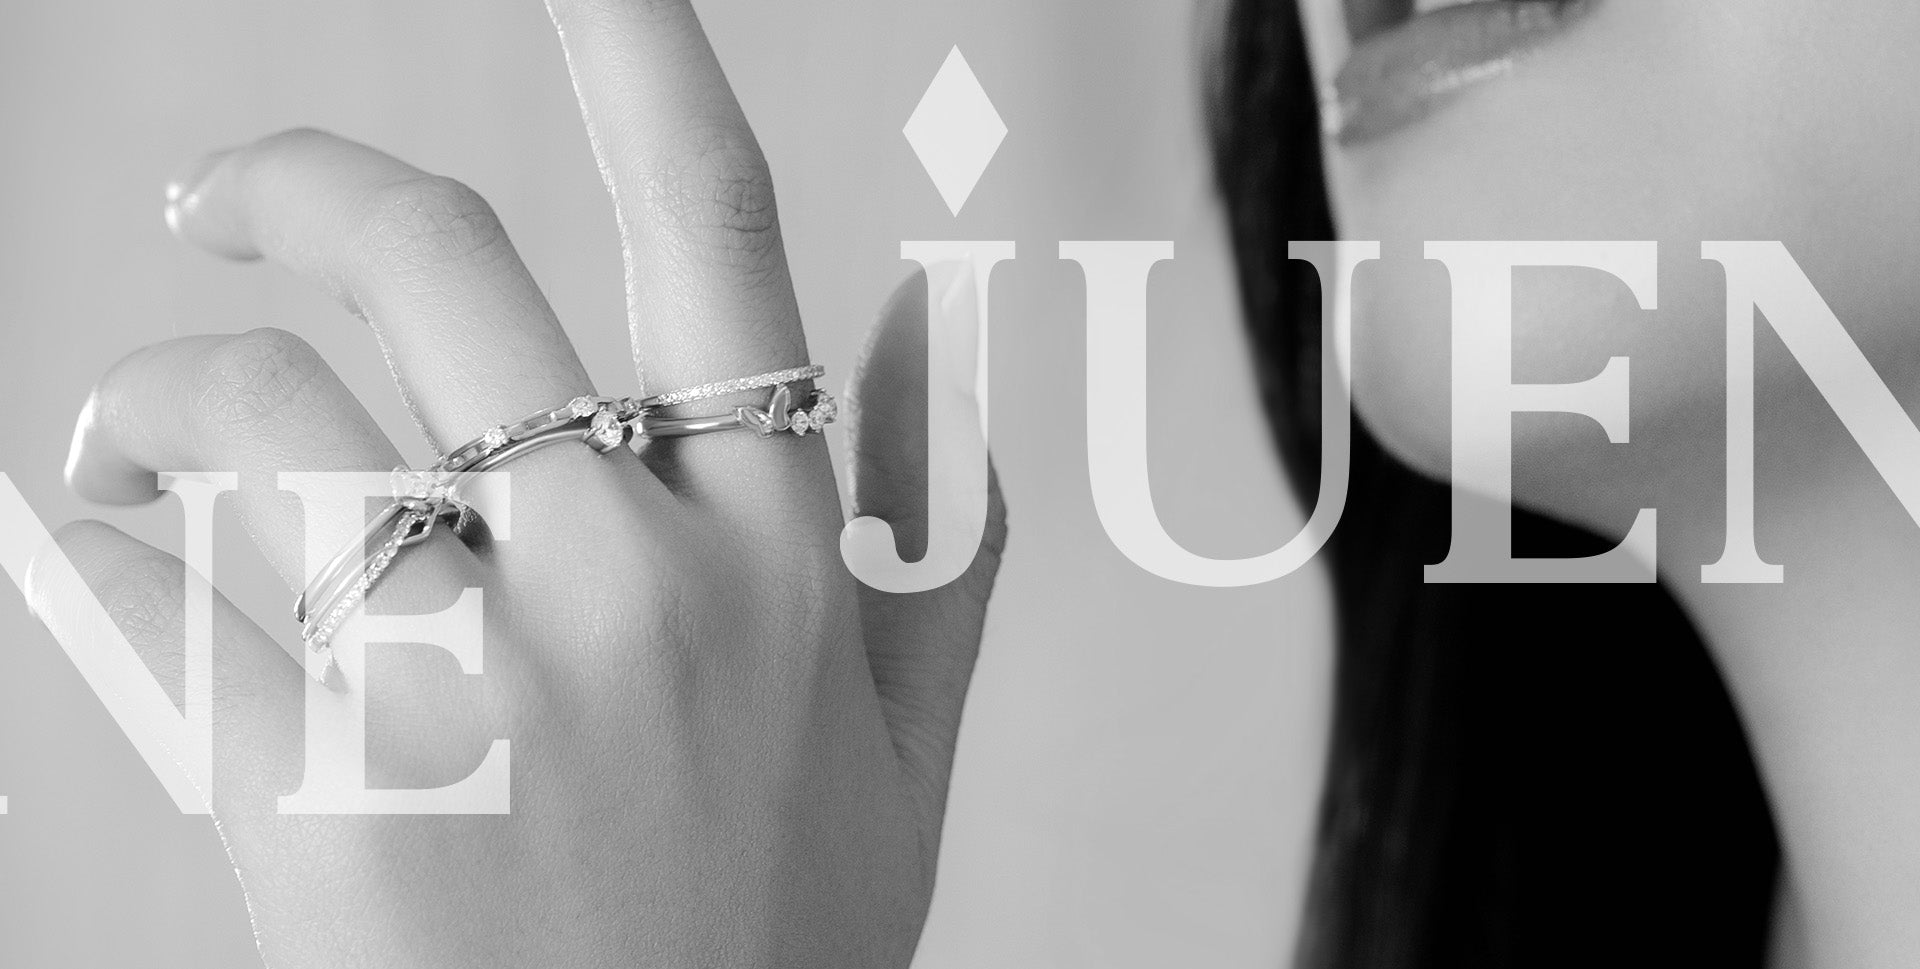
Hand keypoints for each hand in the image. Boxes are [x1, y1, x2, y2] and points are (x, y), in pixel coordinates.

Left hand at [27, 2, 1004, 965]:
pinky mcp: (321, 797)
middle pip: (436, 265)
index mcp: (782, 556)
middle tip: (221, 196)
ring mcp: (474, 685)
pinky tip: (96, 559)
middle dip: (300, 185)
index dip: (646, 59)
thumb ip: (944, 521)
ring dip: (160, 399)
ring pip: (261, 420)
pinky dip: (90, 561)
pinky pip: (148, 613)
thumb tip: (941, 309)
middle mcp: (635, 582)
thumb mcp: (905, 745)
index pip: (718, 238)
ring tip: (131, 441)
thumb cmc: (775, 952)